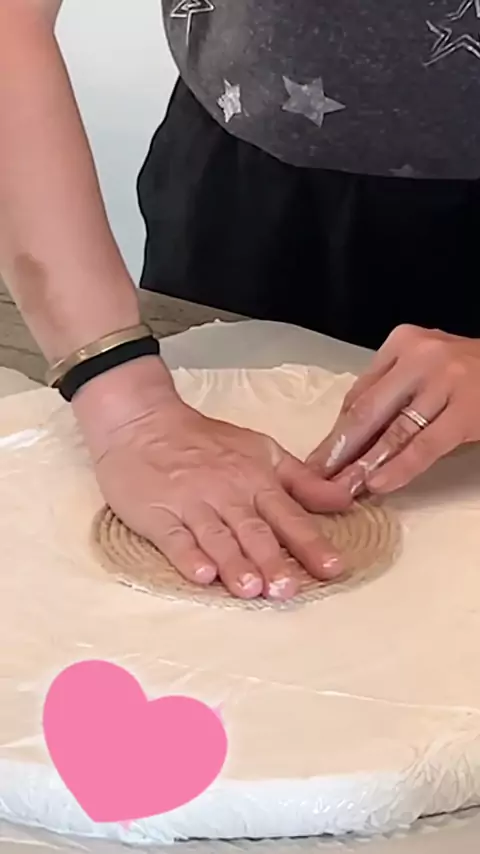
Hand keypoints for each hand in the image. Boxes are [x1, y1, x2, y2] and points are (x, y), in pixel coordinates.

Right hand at [73, 358, 350, 600]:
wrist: (142, 421)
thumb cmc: (204, 440)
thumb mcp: (261, 451)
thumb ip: (302, 481)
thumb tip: (345, 501)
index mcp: (255, 478)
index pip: (288, 515)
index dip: (311, 542)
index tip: (332, 567)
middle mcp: (226, 493)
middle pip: (254, 531)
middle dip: (273, 561)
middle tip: (289, 589)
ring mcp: (190, 503)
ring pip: (217, 537)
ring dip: (235, 563)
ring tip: (252, 589)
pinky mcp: (156, 514)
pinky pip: (174, 538)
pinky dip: (187, 556)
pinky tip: (201, 575)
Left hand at [308, 325, 479, 495]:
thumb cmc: (469, 372)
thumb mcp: (426, 366)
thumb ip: (391, 388)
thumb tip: (347, 431)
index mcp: (402, 343)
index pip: (359, 392)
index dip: (336, 431)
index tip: (317, 459)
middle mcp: (420, 357)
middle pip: (367, 411)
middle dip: (339, 451)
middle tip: (316, 481)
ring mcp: (444, 382)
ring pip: (393, 431)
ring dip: (363, 465)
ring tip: (341, 490)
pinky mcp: (466, 410)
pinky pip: (424, 446)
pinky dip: (399, 468)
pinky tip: (379, 484)